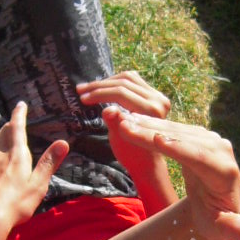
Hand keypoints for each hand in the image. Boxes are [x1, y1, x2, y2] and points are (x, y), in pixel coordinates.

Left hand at [0, 101, 69, 239]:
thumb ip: (49, 163)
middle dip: (10, 125)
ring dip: (3, 138)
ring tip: (7, 136)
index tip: (20, 104)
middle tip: (14, 119)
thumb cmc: (16, 202)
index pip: (17, 129)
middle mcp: (2, 158)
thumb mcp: (38, 184)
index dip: (19, 115)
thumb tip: (64, 142)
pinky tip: (0, 162)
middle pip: (4, 135)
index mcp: (16, 156)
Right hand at [76, 72, 171, 195]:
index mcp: (152, 112)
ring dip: (106, 82)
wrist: (147, 161)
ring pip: (127, 78)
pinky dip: (115, 81)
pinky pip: (132, 80)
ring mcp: (158, 96)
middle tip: (80, 90)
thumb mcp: (120, 141)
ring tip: (87, 88)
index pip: (122, 93)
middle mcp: (159, 101)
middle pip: (124, 83)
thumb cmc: (131, 154)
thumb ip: (115, 123)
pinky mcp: (153, 95)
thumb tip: (108, 110)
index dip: (100, 94)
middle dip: (99, 86)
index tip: (82, 98)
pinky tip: (102, 87)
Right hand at [103, 109, 239, 239]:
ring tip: (120, 120)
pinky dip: (150, 125)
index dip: (179, 148)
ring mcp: (208, 140)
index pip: (200, 158)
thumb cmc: (218, 221)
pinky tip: (130, 120)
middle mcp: (220, 150)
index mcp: (225, 172)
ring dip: (147, 125)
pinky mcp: (197, 136)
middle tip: (125, 126)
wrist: (220, 206)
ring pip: (175, 129)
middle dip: (153, 132)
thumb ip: (236, 230)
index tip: (157, 140)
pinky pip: (171, 128)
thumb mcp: (225, 229)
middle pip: (183, 138)